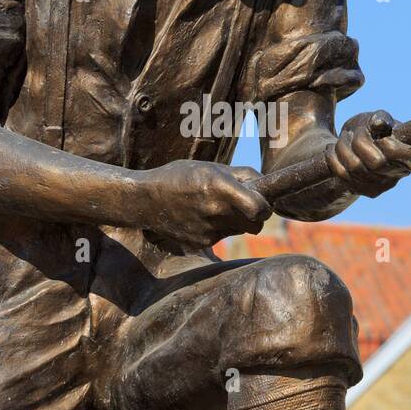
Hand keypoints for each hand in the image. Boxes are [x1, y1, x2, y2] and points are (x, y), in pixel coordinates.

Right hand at [143, 161, 271, 246]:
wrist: (145, 200)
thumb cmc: (180, 177)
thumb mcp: (211, 167)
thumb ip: (242, 175)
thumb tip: (265, 183)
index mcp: (221, 188)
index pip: (260, 209)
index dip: (265, 206)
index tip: (260, 200)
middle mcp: (216, 212)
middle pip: (255, 226)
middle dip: (255, 216)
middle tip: (245, 205)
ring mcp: (208, 230)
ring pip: (238, 231)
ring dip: (236, 221)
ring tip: (216, 206)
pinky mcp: (201, 242)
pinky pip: (221, 236)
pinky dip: (218, 227)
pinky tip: (201, 215)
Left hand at [323, 112, 410, 198]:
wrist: (357, 145)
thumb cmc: (373, 128)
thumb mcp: (377, 117)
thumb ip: (381, 118)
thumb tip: (379, 123)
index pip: (409, 156)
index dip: (390, 145)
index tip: (379, 134)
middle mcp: (401, 174)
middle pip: (376, 162)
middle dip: (360, 142)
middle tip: (356, 134)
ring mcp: (383, 186)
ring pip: (355, 167)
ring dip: (344, 147)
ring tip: (345, 138)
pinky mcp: (364, 192)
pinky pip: (342, 175)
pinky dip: (334, 158)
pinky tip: (334, 149)